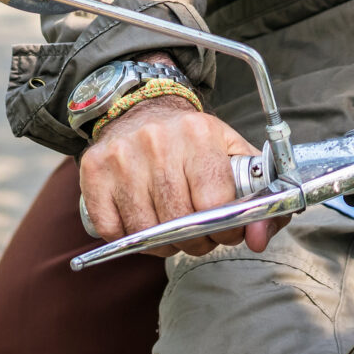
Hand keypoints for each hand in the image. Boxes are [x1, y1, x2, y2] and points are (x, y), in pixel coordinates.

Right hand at [79, 97, 285, 256]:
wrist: (143, 108)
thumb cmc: (194, 141)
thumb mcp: (234, 156)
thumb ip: (260, 200)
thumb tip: (258, 239)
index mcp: (198, 134)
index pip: (215, 203)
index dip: (225, 228)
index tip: (227, 229)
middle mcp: (156, 142)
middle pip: (179, 222)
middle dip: (196, 240)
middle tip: (200, 234)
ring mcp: (121, 157)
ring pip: (145, 232)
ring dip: (163, 244)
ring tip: (173, 230)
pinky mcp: (93, 171)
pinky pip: (112, 230)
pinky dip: (129, 237)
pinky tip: (143, 221)